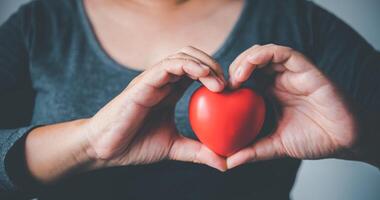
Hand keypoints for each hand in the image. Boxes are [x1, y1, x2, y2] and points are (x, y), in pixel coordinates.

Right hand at [85, 46, 226, 170]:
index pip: (196, 71)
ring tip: (220, 83)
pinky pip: (168, 65)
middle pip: (192, 57)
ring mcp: (152, 80)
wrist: (106, 150)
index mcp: (170, 91)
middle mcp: (162, 81)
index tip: (232, 90)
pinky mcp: (143, 83)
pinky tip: (203, 75)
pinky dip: (189, 65)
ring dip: (205, 63)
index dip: (216, 74)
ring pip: (182, 55)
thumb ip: (198, 151)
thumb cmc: (136, 144)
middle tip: (229, 84)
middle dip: (214, 65)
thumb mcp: (174, 147)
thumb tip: (225, 163)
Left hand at [227, 44, 356, 168]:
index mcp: (269, 93)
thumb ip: (253, 151)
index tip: (216, 94)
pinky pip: (282, 52)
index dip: (228, 81)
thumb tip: (228, 162)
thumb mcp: (275, 146)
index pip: (244, 78)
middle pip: (249, 61)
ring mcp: (291, 72)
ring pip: (262, 52)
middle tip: (224, 85)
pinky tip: (250, 66)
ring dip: (245, 60)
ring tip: (236, 78)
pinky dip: (263, 54)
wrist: (343, 140)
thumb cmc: (313, 139)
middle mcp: (278, 79)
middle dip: (233, 67)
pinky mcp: (305, 67)